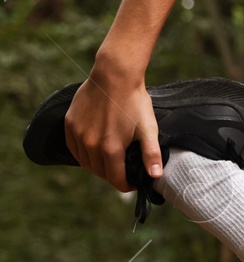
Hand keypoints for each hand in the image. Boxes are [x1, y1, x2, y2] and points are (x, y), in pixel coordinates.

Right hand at [64, 59, 161, 190]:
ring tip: (111, 162)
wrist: (114, 76)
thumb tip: (155, 177)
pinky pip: (74, 148)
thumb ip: (151, 155)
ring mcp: (78, 134)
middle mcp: (90, 145)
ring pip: (86, 163)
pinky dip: (84, 154)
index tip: (134, 182)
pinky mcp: (70, 124)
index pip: (116, 180)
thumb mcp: (148, 129)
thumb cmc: (134, 102)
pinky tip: (94, 150)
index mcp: (111, 149)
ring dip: (98, 166)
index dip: (127, 185)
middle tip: (124, 171)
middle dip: (114, 176)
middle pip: (101, 173)